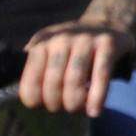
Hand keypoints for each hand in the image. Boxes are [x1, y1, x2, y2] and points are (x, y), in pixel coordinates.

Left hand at [17, 18, 134, 116]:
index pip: (30, 83)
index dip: (36, 101)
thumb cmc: (72, 47)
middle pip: (53, 83)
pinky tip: (95, 111)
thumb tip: (27, 98)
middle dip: (58, 104)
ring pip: (75, 81)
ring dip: (75, 103)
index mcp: (41, 43)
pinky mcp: (108, 43)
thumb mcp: (47, 50)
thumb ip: (34, 69)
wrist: (106, 24)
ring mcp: (85, 39)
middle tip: (65, 107)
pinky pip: (100, 76)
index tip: (44, 105)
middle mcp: (61, 38)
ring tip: (79, 109)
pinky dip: (97, 98)